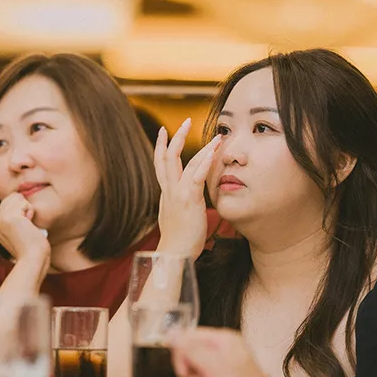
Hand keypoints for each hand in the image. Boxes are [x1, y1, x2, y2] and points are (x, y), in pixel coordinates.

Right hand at [0, 192, 50, 264]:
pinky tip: (29, 226)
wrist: (33, 260)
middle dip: (24, 209)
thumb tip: (18, 196)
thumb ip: (15, 217)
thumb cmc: (31, 248)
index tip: (22, 230)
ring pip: (18, 198)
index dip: (22, 212)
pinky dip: (31, 212)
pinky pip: (25, 203)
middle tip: (26, 228)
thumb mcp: (18, 230)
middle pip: (13, 197)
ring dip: (28, 211)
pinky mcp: (8, 217)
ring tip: (27, 227)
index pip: (10, 202)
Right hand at [154, 119, 222, 259]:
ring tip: (216, 136)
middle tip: (186, 121)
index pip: (160, 164)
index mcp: (165, 193)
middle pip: (167, 157)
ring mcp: (177, 194)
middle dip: (176, 137)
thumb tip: (182, 200)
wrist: (173, 254)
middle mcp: (168, 190)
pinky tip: (214, 152)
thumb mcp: (174, 217)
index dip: (160, 146)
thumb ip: (178, 204)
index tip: (163, 131)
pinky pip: (196, 177)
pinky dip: (205, 162)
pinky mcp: (188, 200)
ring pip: (185, 163)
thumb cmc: (178, 241)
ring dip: (202, 147)